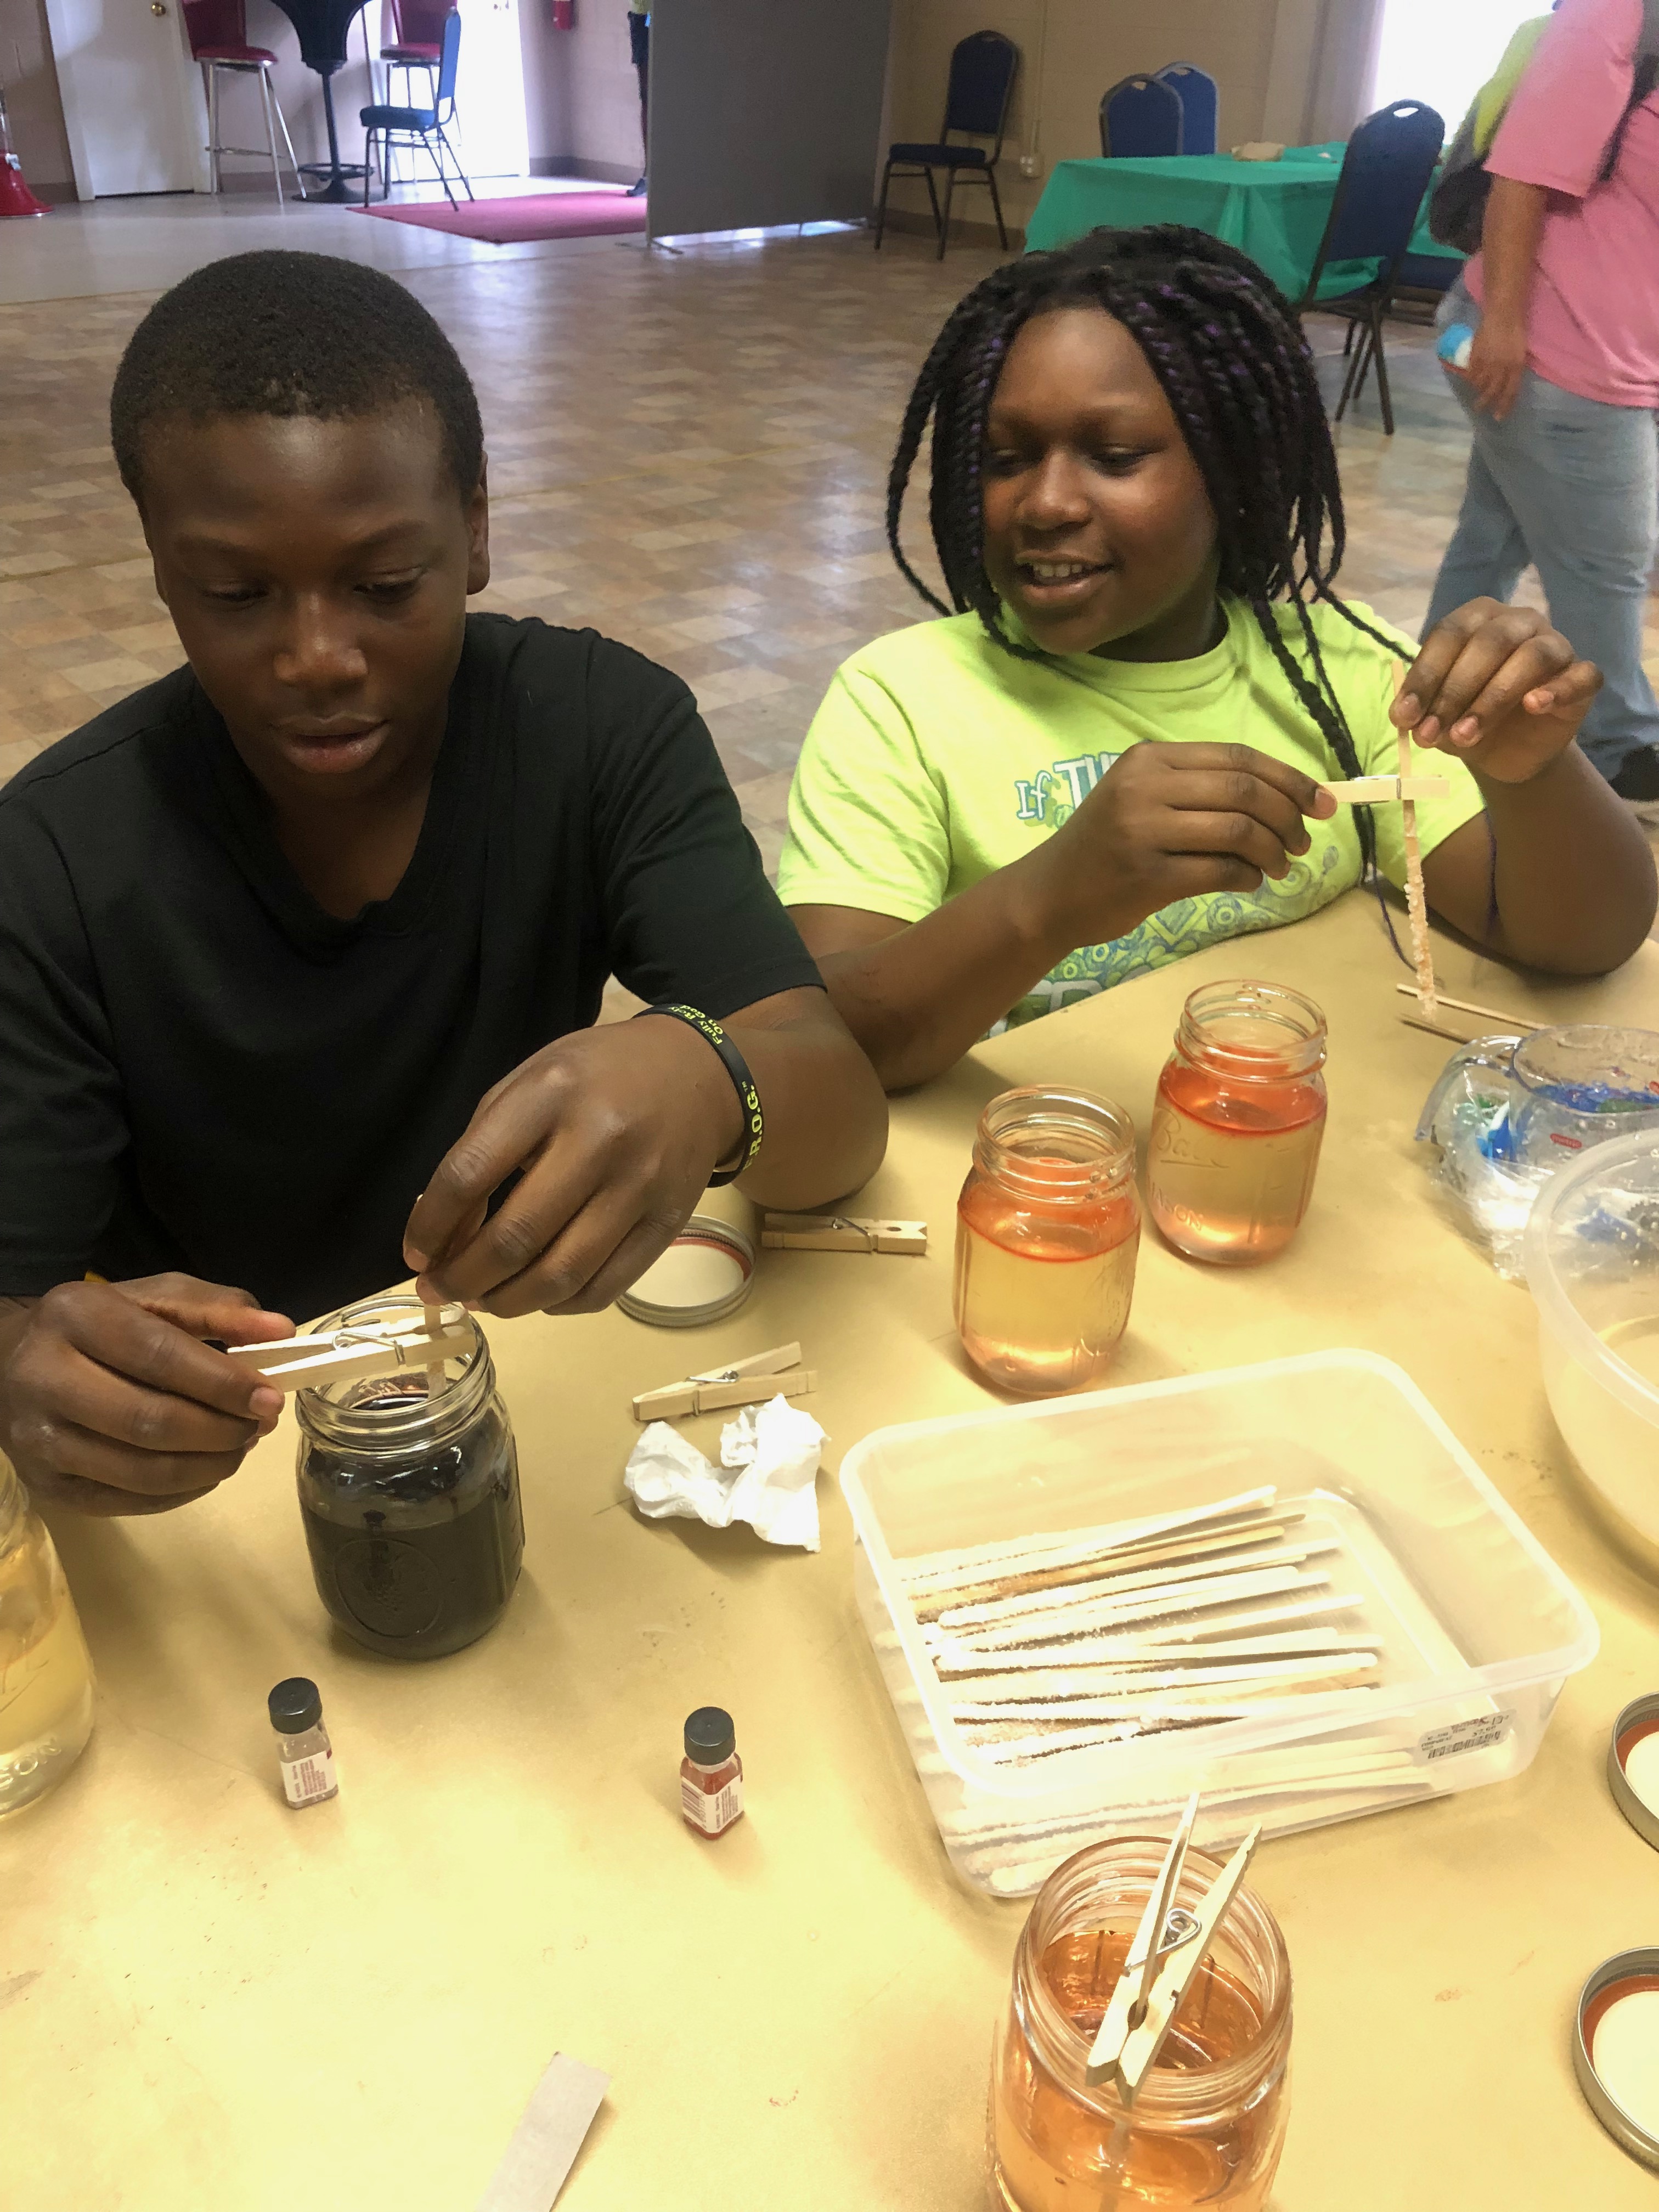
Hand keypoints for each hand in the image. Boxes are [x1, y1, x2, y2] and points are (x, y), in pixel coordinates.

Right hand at [0, 1275, 293, 1516]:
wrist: (14, 1365)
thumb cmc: (101, 1327)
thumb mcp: (155, 1298)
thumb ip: (218, 1308)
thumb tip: (280, 1330)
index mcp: (75, 1316)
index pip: (158, 1355)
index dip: (221, 1382)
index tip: (268, 1398)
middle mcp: (44, 1377)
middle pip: (149, 1421)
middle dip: (220, 1430)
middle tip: (260, 1426)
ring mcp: (38, 1439)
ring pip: (141, 1471)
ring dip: (208, 1466)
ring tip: (240, 1447)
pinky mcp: (46, 1485)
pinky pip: (127, 1502)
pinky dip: (181, 1492)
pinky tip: (206, 1469)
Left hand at [404, 1017, 745, 1319]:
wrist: (697, 1076)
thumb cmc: (596, 1077)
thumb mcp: (530, 1083)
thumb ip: (482, 1149)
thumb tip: (444, 1237)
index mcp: (551, 1093)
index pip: (471, 1173)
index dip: (431, 1225)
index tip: (415, 1254)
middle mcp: (599, 1140)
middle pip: (515, 1237)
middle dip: (463, 1278)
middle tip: (440, 1289)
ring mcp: (640, 1187)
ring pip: (560, 1275)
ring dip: (507, 1302)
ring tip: (482, 1300)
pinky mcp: (668, 1224)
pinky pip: (604, 1287)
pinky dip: (558, 1305)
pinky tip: (537, 1296)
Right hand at [1026, 742, 1336, 948]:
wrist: (1048, 894)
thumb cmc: (1104, 847)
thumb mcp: (1141, 798)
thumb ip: (1199, 790)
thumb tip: (1285, 799)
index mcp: (1149, 759)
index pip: (1237, 758)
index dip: (1288, 778)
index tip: (1321, 802)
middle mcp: (1145, 787)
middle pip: (1245, 791)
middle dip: (1288, 817)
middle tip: (1302, 843)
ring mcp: (1144, 831)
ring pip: (1239, 831)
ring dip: (1273, 852)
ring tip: (1279, 867)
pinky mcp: (1147, 877)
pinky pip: (1220, 871)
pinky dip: (1247, 878)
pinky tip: (1249, 883)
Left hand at [1392, 600, 1600, 784]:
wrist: (1511, 749)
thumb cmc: (1470, 717)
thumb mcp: (1439, 715)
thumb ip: (1422, 710)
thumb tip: (1404, 717)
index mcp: (1478, 619)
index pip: (1450, 634)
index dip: (1425, 676)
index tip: (1404, 717)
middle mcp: (1519, 622)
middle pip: (1489, 642)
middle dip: (1454, 691)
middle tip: (1430, 734)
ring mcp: (1555, 645)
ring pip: (1531, 657)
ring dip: (1493, 698)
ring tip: (1465, 736)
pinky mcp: (1583, 677)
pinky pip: (1581, 675)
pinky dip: (1558, 690)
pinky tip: (1534, 706)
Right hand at [1460, 314, 1526, 419]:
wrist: (1503, 313)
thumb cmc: (1516, 329)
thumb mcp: (1520, 352)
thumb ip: (1514, 367)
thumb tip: (1506, 379)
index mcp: (1516, 366)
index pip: (1510, 392)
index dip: (1504, 406)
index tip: (1498, 417)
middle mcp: (1501, 368)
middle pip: (1492, 391)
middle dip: (1486, 403)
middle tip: (1479, 410)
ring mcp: (1487, 362)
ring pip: (1480, 383)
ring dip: (1477, 390)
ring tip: (1475, 393)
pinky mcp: (1476, 356)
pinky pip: (1471, 372)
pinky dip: (1470, 378)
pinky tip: (1469, 380)